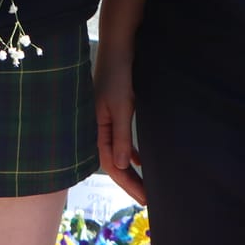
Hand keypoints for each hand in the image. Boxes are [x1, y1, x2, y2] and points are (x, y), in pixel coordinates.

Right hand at [94, 46, 146, 202]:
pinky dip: (131, 152)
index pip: (110, 164)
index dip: (127, 183)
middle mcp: (99, 125)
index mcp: (96, 126)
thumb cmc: (118, 73)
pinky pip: (122, 139)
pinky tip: (142, 161)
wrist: (119, 45)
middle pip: (113, 162)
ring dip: (131, 168)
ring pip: (118, 152)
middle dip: (129, 181)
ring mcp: (106, 118)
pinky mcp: (115, 110)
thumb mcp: (121, 106)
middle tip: (148, 198)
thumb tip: (119, 166)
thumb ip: (120, 136)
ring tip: (146, 185)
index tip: (145, 199)